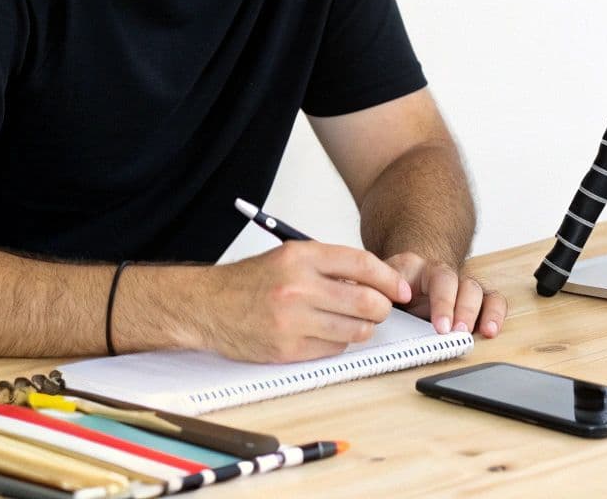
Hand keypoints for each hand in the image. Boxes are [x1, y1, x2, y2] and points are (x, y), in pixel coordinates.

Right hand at [205, 242, 411, 362]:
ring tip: (351, 321)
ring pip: (356, 330)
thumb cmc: (251, 282)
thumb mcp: (289, 257)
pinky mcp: (287, 349)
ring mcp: (293, 320)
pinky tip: (324, 333)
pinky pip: (333, 349)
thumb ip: (330, 265)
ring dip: (361, 328)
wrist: (207, 306)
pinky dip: (337, 343)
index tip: (399, 289)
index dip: (388, 278)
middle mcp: (298, 286)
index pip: (362, 264)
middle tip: (379, 309)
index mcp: (300, 256)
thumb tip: (377, 281)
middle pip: (367, 301)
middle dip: (381, 307)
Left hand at [385, 252, 505, 338]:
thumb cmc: (390, 287)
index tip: (441, 326)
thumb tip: (372, 310)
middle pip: (458, 283)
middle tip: (456, 332)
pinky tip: (491, 331)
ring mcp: (458, 286)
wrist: (402, 278)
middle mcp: (441, 274)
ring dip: (478, 313)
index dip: (442, 302)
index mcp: (415, 268)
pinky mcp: (473, 301)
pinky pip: (492, 301)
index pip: (434, 278)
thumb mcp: (376, 286)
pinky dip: (495, 315)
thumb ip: (375, 294)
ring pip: (476, 290)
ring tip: (479, 333)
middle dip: (460, 309)